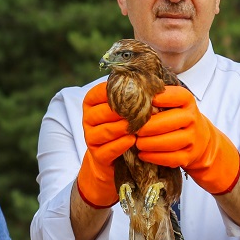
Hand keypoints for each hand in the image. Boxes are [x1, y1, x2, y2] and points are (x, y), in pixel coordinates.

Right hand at [75, 82, 134, 208]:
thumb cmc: (122, 124)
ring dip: (122, 128)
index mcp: (91, 102)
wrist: (112, 157)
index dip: (118, 91)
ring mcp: (90, 137)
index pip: (100, 92)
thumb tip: (152, 82)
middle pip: (102, 112)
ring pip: (104, 130)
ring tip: (138, 126)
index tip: (137, 91)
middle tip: (141, 109)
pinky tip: (133, 141)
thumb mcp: (123, 108)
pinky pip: (107, 149)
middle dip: (122, 111)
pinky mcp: (96, 155)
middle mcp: (88, 118)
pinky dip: (120, 145)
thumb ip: (130, 95)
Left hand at [136, 85, 239, 194]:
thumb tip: (136, 97)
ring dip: (149, 143)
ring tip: (137, 143)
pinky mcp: (189, 156)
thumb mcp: (174, 103)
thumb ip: (159, 98)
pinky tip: (143, 154)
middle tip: (133, 129)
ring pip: (169, 142)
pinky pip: (170, 158)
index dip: (160, 98)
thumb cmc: (178, 117)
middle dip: (147, 126)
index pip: (176, 96)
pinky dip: (154, 157)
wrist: (200, 139)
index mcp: (188, 101)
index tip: (144, 102)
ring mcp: (192, 139)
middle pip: (168, 122)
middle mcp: (192, 118)